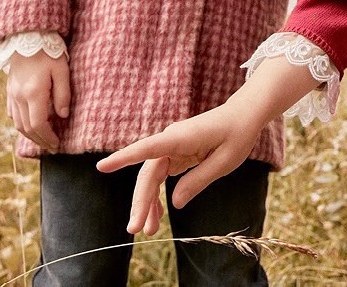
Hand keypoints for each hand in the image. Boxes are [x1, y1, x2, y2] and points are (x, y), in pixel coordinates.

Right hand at [7, 50, 70, 152]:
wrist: (28, 37)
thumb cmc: (49, 52)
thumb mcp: (62, 71)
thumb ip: (63, 94)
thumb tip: (62, 115)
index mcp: (34, 93)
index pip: (38, 124)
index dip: (47, 137)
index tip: (57, 144)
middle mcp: (20, 97)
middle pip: (26, 128)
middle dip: (40, 140)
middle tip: (52, 146)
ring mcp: (12, 94)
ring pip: (17, 123)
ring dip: (30, 135)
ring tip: (43, 139)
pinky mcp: (10, 90)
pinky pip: (13, 113)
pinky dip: (21, 123)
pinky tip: (30, 125)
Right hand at [96, 103, 260, 234]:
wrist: (244, 115)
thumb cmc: (237, 134)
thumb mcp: (224, 162)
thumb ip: (198, 181)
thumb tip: (174, 203)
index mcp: (180, 137)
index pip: (147, 148)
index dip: (124, 158)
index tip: (102, 167)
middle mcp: (171, 139)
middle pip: (148, 173)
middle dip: (140, 202)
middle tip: (135, 230)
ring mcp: (172, 146)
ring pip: (152, 177)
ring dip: (148, 202)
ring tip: (147, 230)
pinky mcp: (177, 152)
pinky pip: (161, 176)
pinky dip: (158, 194)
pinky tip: (156, 215)